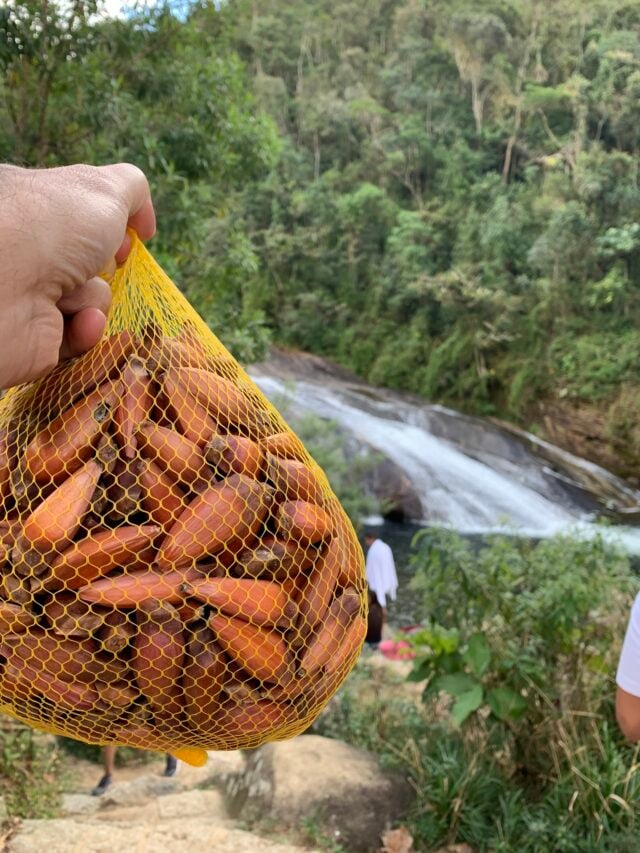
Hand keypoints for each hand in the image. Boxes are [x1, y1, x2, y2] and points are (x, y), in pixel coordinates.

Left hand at [0, 163, 155, 388]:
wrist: (4, 286)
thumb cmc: (50, 226)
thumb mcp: (102, 189)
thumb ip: (131, 188)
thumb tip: (142, 220)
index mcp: (28, 203)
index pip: (78, 216)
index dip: (109, 227)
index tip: (128, 236)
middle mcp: (25, 248)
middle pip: (89, 261)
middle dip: (105, 265)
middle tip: (106, 262)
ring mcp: (29, 292)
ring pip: (90, 300)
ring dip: (93, 299)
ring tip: (70, 295)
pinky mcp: (37, 335)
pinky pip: (80, 335)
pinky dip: (86, 329)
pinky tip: (78, 323)